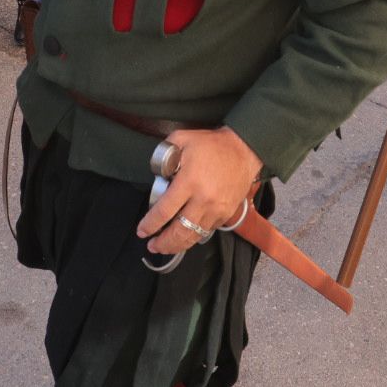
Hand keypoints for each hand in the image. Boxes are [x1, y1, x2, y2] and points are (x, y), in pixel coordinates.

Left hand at [136, 128, 262, 256]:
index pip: (164, 211)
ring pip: (193, 236)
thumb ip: (165, 152)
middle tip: (151, 245)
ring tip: (165, 247)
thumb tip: (156, 169)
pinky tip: (184, 237)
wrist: (244, 150)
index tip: (141, 231)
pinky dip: (193, 237)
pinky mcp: (226, 214)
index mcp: (189, 182)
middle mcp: (203, 200)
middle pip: (179, 231)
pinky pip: (206, 231)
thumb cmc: (212, 144)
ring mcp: (216, 210)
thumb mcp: (182, 139)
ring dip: (177, 245)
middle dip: (162, 243)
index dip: (150, 224)